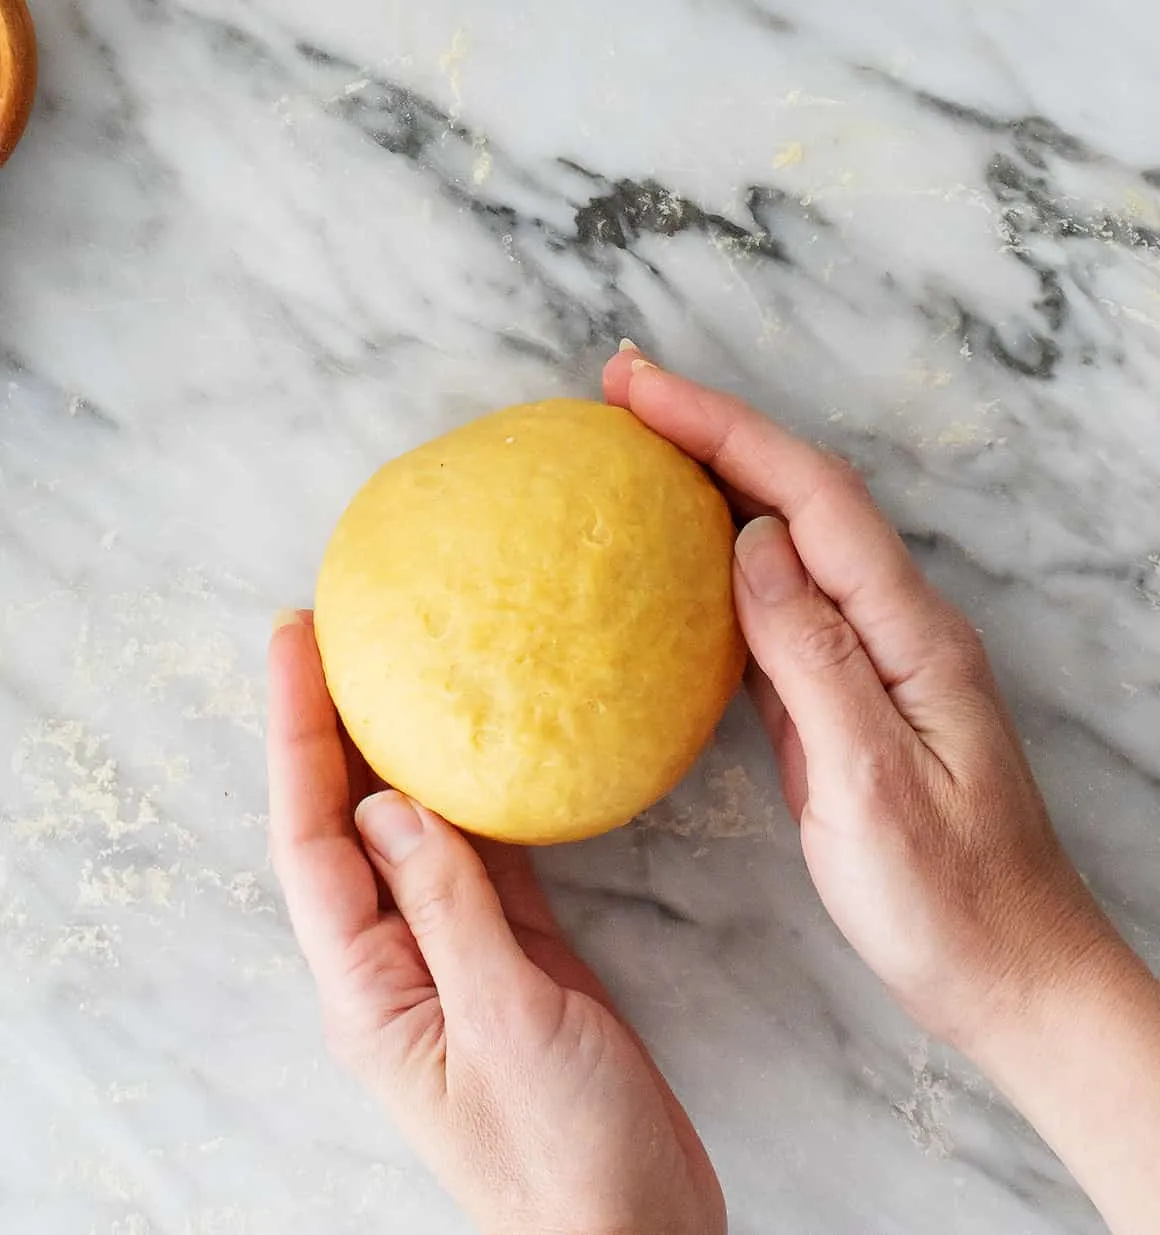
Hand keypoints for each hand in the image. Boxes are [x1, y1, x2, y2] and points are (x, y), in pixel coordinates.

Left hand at [266, 612, 724, 1234]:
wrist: (632, 1233)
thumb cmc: (566, 1156)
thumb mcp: (508, 1023)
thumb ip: (451, 910)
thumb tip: (392, 804)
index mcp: (371, 989)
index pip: (312, 840)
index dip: (299, 735)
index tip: (296, 645)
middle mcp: (396, 965)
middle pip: (345, 826)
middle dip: (333, 728)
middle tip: (337, 632)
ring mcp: (454, 959)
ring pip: (410, 836)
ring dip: (400, 754)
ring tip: (404, 669)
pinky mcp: (513, 959)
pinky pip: (478, 863)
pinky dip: (476, 803)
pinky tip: (485, 753)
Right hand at [605, 349, 1159, 1234]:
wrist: (1007, 972)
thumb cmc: (947, 898)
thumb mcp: (872, 783)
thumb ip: (814, 658)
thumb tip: (755, 542)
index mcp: (908, 633)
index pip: (810, 498)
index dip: (723, 430)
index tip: (638, 388)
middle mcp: (893, 627)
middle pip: (799, 499)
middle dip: (711, 433)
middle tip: (622, 393)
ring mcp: (870, 660)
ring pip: (786, 544)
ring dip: (711, 486)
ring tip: (634, 454)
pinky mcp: (844, 698)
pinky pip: (776, 608)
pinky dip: (718, 566)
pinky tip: (675, 564)